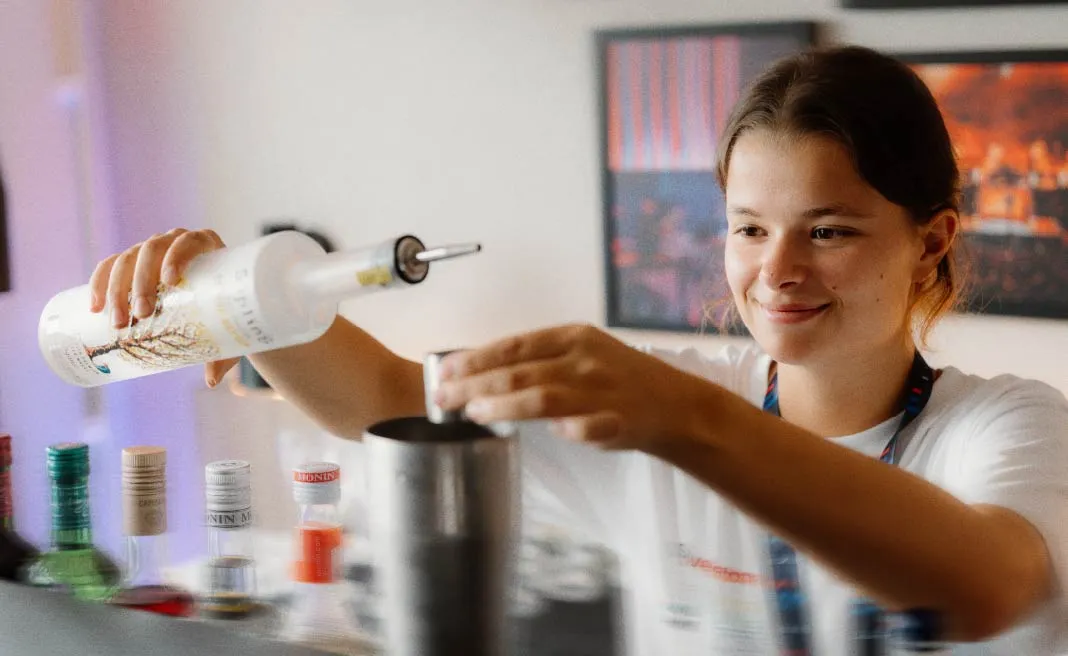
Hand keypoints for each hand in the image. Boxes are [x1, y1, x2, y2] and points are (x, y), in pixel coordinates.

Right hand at [88, 228, 239, 386]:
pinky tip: (94, 306)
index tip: (170, 281)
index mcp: (206, 245)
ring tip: (117, 321)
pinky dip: (100, 283)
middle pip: (152, 250)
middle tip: (141, 314)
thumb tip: (211, 381)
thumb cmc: (227, 313)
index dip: (177, 254)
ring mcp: (152, 250)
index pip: (189, 241)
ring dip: (117, 289)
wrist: (216, 305)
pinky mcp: (133, 264)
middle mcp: (176, 241)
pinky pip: (111, 266)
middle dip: (142, 282)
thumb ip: (224, 354)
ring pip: (127, 259)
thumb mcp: (229, 330)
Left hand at [435, 324, 708, 450]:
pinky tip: (543, 434)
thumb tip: (485, 374)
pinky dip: (564, 430)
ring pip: (540, 397)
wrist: (676, 405)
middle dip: (474, 384)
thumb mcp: (583, 353)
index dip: (476, 357)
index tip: (445, 369)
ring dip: (501, 405)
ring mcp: (600, 391)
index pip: (514, 345)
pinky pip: (580, 427)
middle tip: (441, 397)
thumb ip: (540, 362)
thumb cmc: (620, 378)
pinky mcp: (614, 422)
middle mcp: (584, 359)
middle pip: (518, 371)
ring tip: (471, 413)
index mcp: (573, 337)